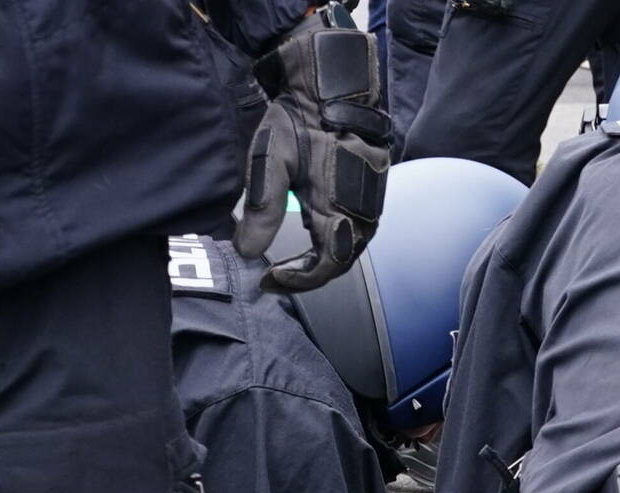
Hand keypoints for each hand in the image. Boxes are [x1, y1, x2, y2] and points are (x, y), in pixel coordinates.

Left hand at [236, 5, 390, 292]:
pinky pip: (358, 227)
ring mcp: (371, 200)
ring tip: (295, 260)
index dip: (298, 281)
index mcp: (338, 209)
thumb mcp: (271, 163)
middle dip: (310, 274)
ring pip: (352, 246)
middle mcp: (362, 211)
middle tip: (277, 274)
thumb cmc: (300, 119)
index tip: (269, 279)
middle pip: (341, 261)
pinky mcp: (372, 188)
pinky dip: (337, 239)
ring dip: (325, 258)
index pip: (325, 267)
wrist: (333, 83)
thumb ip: (262, 211)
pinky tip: (315, 232)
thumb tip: (248, 253)